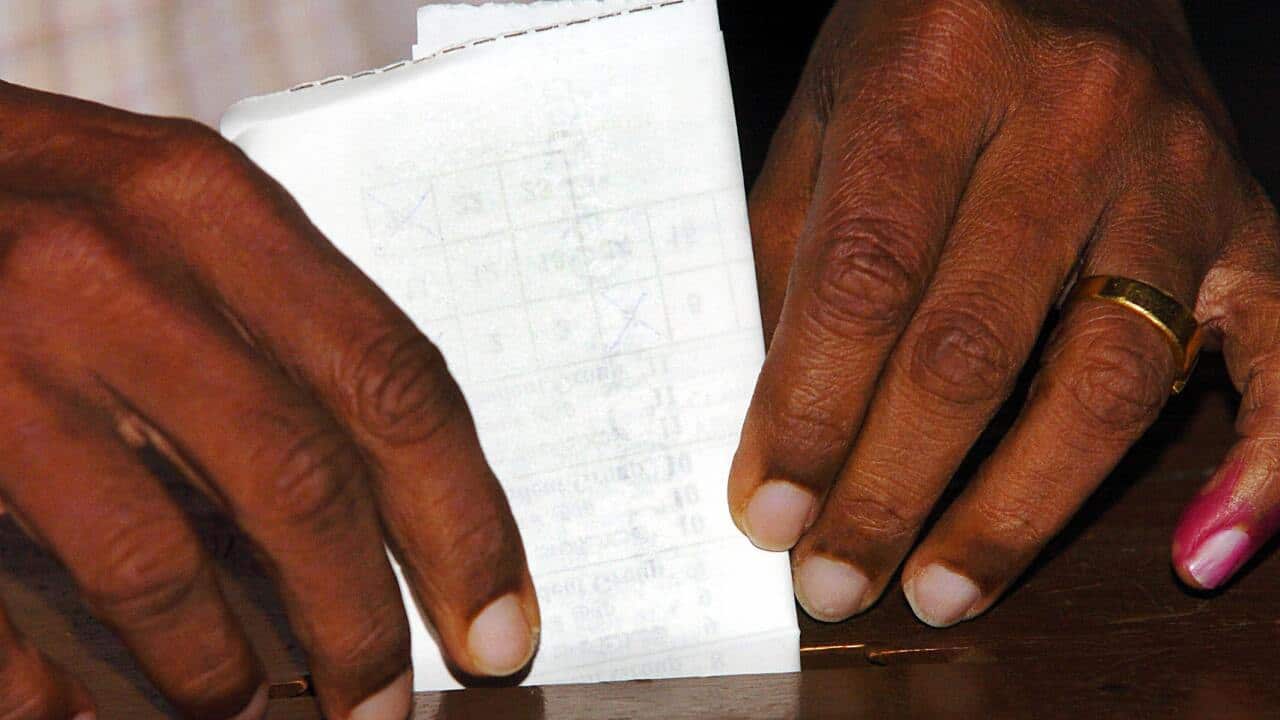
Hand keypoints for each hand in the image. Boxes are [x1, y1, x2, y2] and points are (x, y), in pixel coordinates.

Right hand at [0, 83, 538, 718]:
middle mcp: (112, 271)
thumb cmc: (24, 188)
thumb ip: (269, 317)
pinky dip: (48, 689)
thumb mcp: (162, 207)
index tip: (500, 618)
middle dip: (359, 622)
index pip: (390, 381)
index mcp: (208, 206)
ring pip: (158, 563)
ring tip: (243, 707)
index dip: (465, 519)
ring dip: (217, 669)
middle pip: (298, 484)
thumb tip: (382, 483)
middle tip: (384, 702)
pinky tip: (82, 714)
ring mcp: (1, 354)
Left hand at [730, 0, 1279, 626]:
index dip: (810, 413)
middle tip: (832, 579)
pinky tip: (1198, 555)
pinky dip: (1263, 468)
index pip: (864, 277)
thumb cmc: (920, 39)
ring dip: (1019, 510)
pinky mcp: (1253, 219)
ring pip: (1107, 379)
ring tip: (943, 590)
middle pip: (974, 347)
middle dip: (892, 487)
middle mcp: (1072, 117)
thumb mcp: (825, 112)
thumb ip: (793, 254)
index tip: (766, 514)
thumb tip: (772, 425)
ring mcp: (1179, 173)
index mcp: (936, 73)